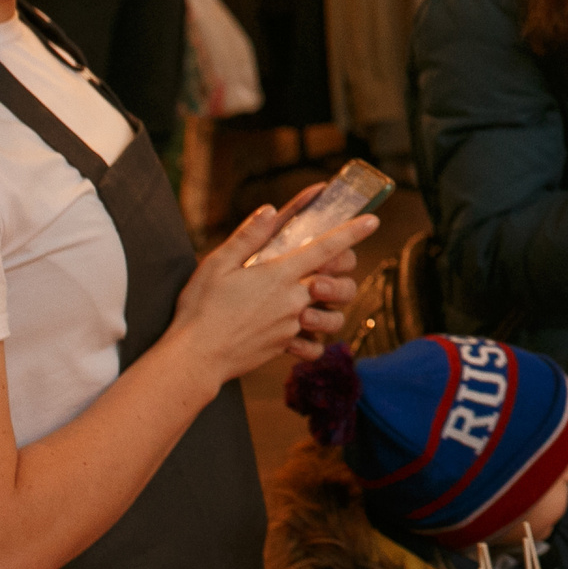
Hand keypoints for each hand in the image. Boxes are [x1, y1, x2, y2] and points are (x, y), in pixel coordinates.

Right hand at [169, 189, 378, 385]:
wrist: (194, 358)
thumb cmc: (200, 308)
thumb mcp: (217, 264)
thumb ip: (248, 237)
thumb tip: (270, 210)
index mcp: (279, 275)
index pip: (326, 248)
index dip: (352, 233)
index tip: (373, 221)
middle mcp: (293, 300)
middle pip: (339, 285)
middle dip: (343, 275)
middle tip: (324, 271)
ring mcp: (291, 326)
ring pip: (332, 318)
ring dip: (329, 310)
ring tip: (309, 305)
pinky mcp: (284, 346)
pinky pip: (313, 346)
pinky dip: (312, 342)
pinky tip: (298, 332)